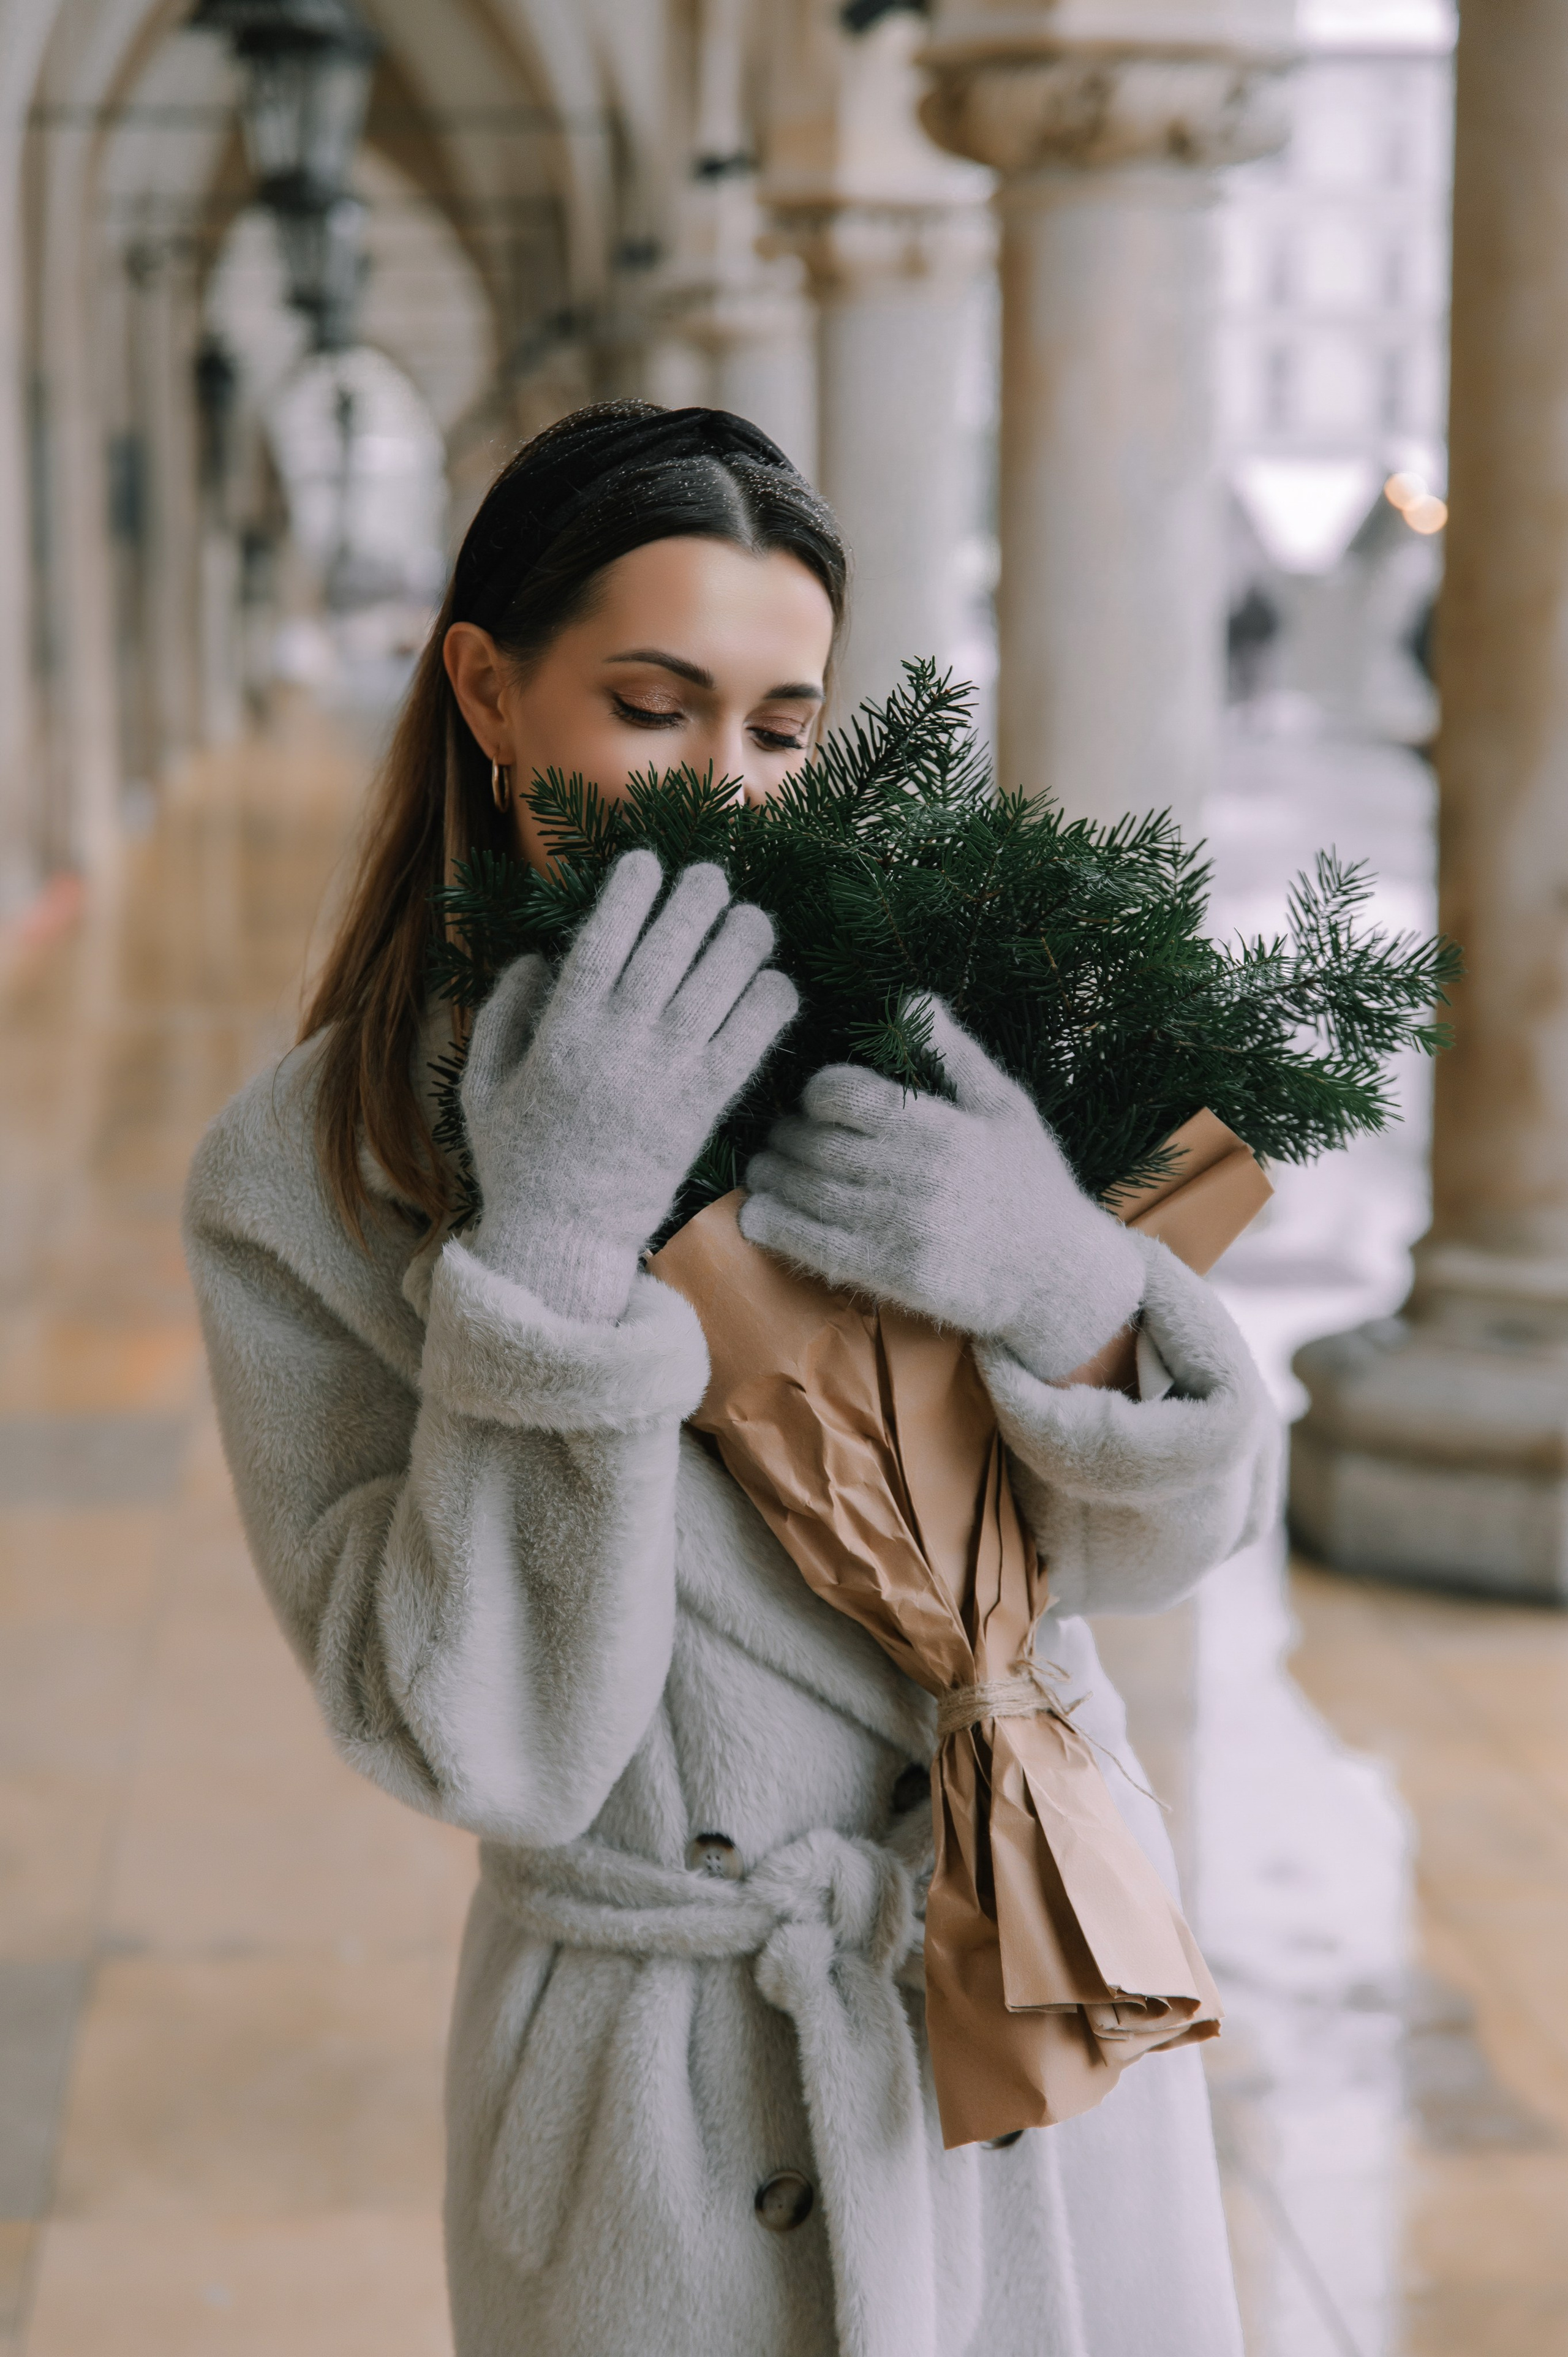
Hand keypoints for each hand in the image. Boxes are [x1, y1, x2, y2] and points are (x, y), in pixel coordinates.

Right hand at [461, 851, 796, 1320]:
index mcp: (561, 1033)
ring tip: (753, 917)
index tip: (646, 860)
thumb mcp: (483, 1085)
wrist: (563, 1242)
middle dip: (697, 899)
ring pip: (719, 986)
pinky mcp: (704, 1111)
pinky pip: (749, 1045)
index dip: (630, 891)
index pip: (603, 939)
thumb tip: (537, 956)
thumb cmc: (518, 1162)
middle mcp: (618, 1046)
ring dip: (743, 940)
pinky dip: (769, 1007)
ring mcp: (667, 1078)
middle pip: (671, 948)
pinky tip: (776, 983)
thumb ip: (503, 1015)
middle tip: (713, 875)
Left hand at [739, 998, 1145, 1381]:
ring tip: (763, 1169)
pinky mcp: (889, 1273)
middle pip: (813, 1142)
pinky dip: (773, 1225)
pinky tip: (758, 1214)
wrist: (1056, 1277)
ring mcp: (898, 1226)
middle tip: (777, 1135)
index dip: (817, 1093)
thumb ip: (956, 1054)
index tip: (818, 1103)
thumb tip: (914, 1001)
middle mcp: (914, 1174)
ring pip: (804, 1191)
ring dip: (770, 1177)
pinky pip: (811, 1243)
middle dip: (785, 1135)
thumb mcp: (1007, 1106)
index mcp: (938, 1125)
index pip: (841, 1094)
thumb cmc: (1032, 1182)